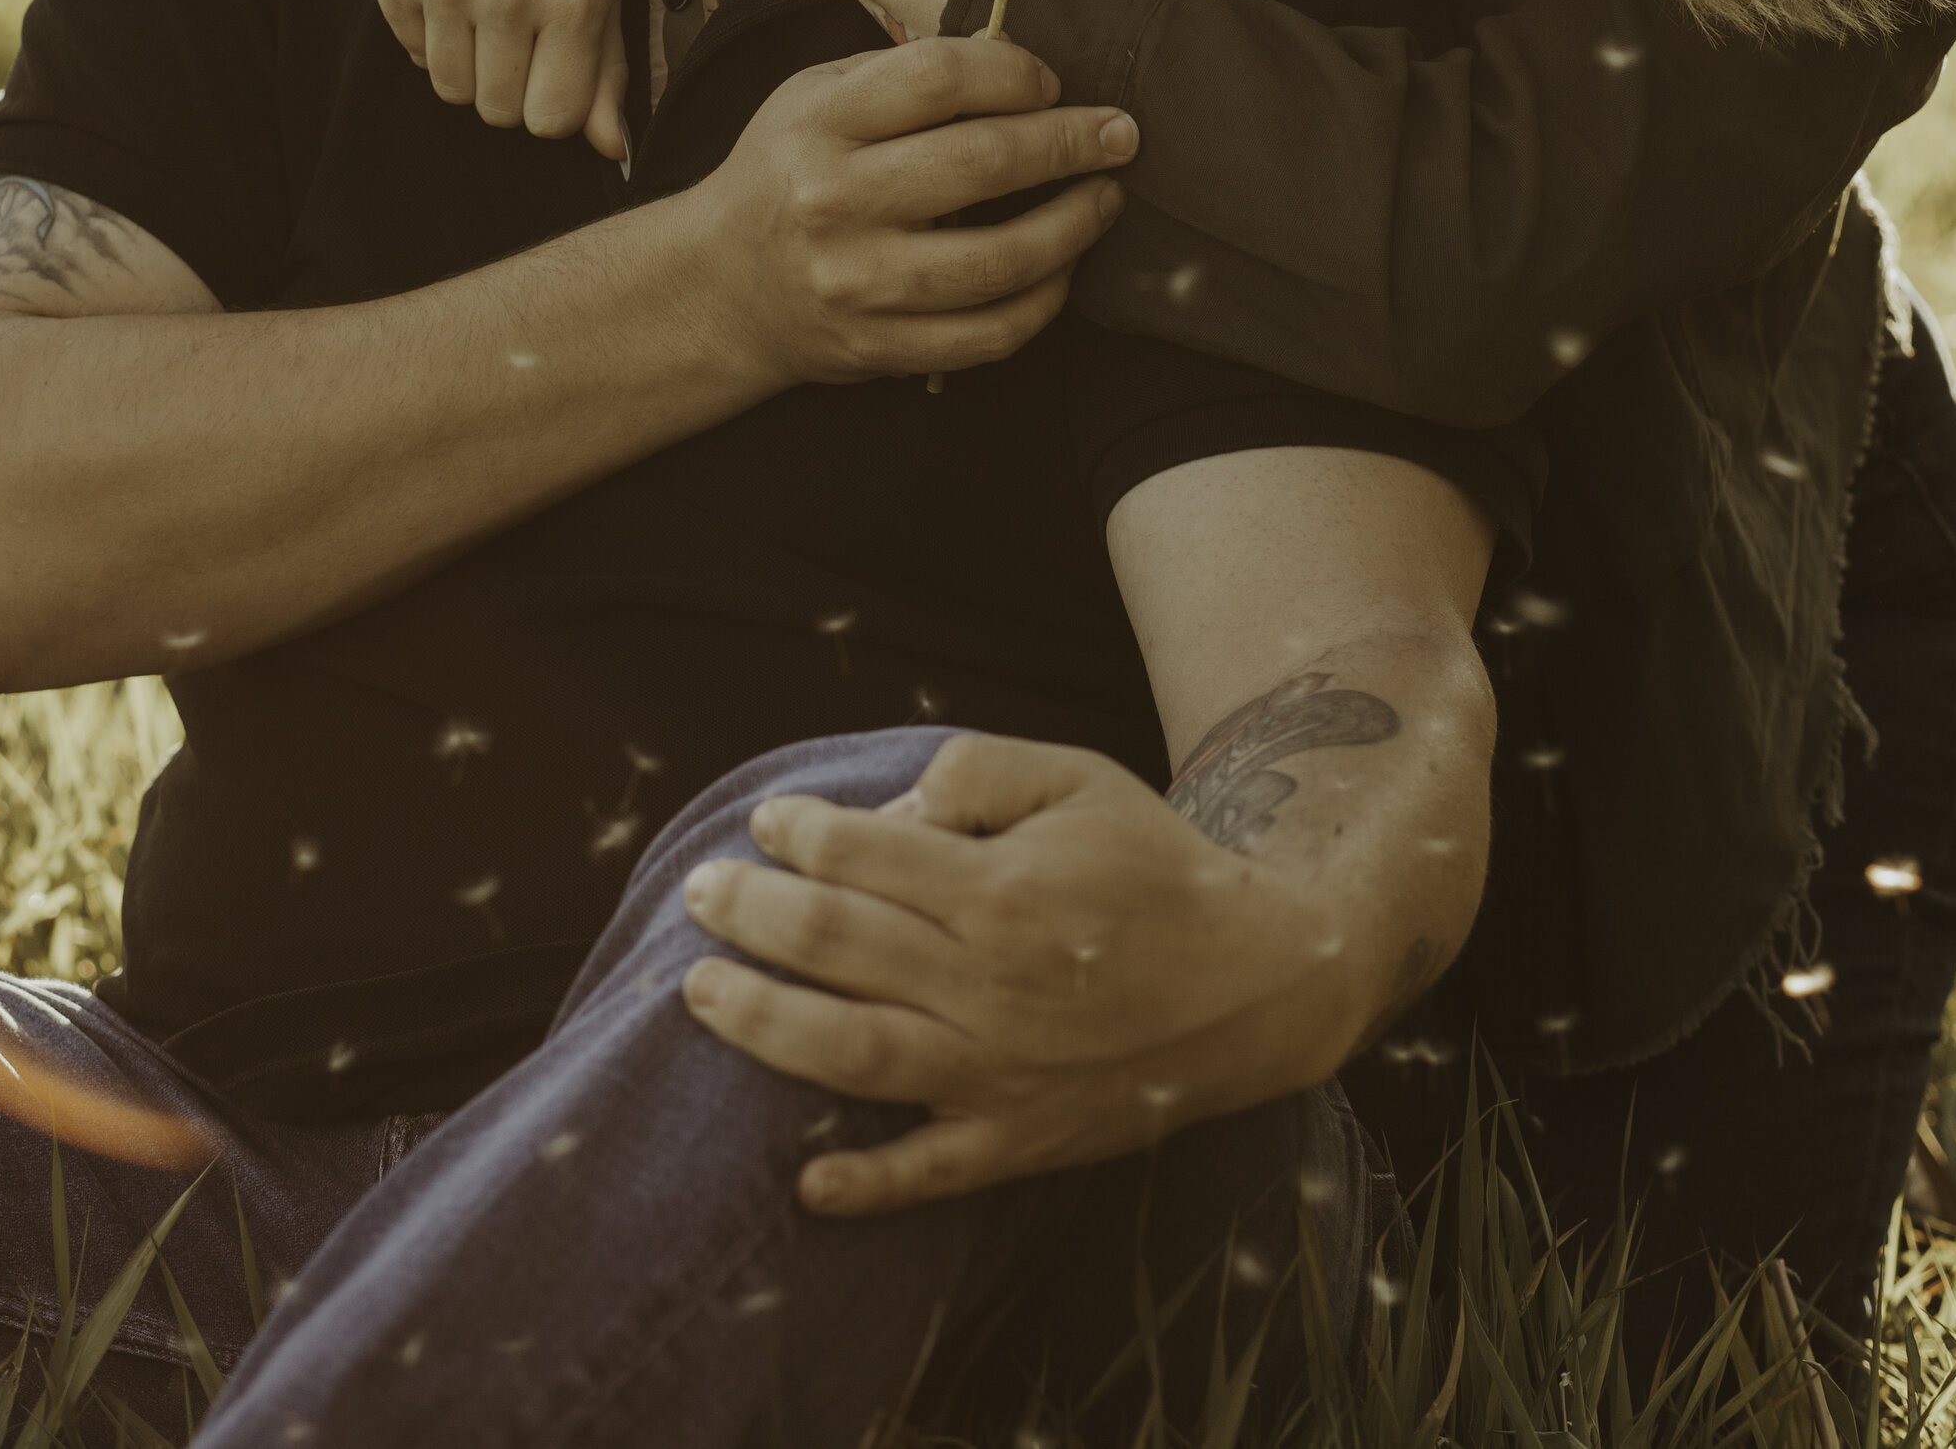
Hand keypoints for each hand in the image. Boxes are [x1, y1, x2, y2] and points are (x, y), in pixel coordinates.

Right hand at [305, 0, 630, 158]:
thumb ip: (607, 68)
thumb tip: (612, 151)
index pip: (553, 120)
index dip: (549, 102)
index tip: (549, 64)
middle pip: (498, 113)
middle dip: (506, 83)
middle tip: (514, 27)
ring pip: (451, 91)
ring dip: (466, 62)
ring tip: (482, 2)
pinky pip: (412, 55)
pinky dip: (429, 33)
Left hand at [678, 734, 1359, 1210]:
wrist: (1257, 982)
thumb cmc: (1155, 866)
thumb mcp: (1079, 778)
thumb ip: (980, 771)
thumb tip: (896, 805)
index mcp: (1001, 889)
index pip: (862, 854)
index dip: (798, 834)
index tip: (767, 823)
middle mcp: (989, 984)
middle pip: (836, 946)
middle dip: (752, 914)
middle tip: (700, 894)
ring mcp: (1001, 1072)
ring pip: (852, 1054)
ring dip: (764, 1026)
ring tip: (698, 994)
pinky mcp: (1021, 1140)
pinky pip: (932, 1172)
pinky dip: (867, 1185)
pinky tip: (805, 1185)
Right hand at [692, 37, 1135, 385]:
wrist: (718, 287)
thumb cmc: (787, 171)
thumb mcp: (817, 95)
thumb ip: (905, 73)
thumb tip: (1018, 60)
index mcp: (821, 122)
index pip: (940, 76)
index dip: (1015, 73)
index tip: (1050, 83)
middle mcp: (834, 201)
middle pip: (982, 163)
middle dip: (1070, 143)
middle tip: (1122, 134)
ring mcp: (857, 283)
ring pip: (999, 261)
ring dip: (1074, 226)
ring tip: (1105, 199)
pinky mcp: (879, 348)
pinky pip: (988, 334)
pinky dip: (1045, 302)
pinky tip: (1064, 269)